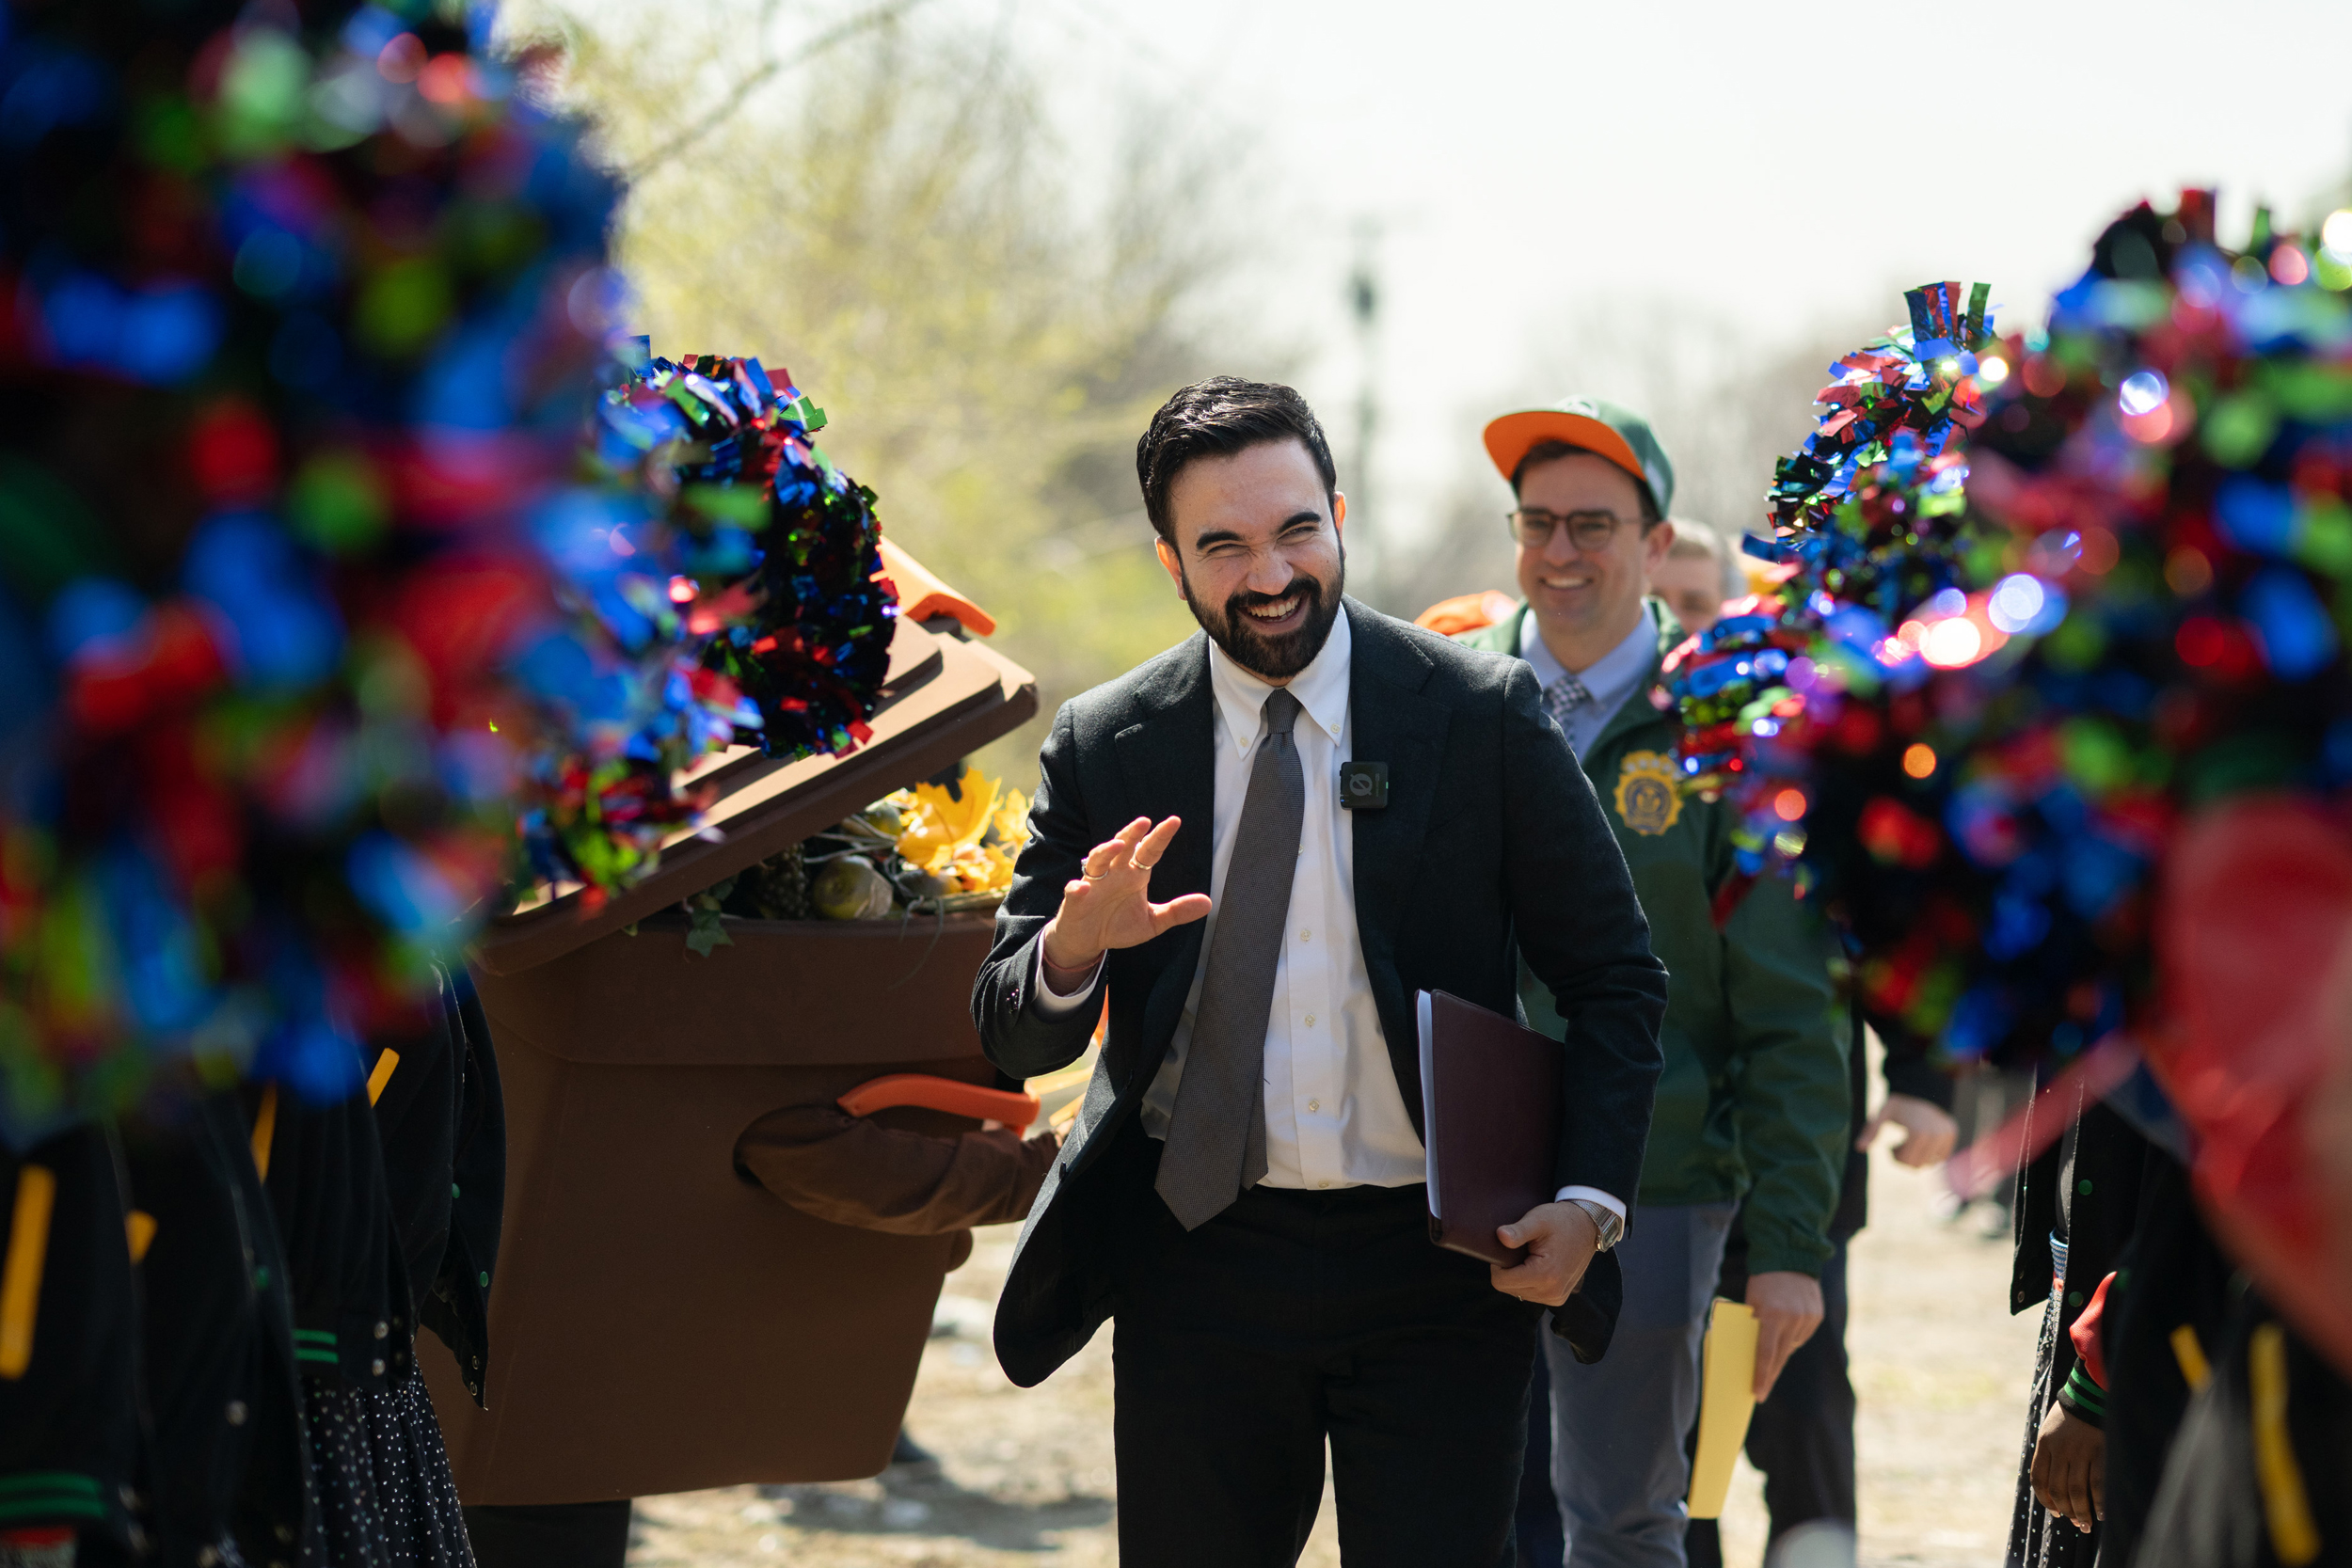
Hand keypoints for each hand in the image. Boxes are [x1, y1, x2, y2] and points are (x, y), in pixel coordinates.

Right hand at [1040, 816, 1210, 983]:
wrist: (1088, 941)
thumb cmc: (1119, 925)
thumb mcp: (1153, 921)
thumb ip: (1177, 911)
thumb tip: (1208, 903)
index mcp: (1134, 874)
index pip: (1149, 851)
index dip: (1160, 837)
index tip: (1175, 821)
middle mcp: (1114, 873)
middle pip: (1122, 847)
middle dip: (1132, 833)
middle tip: (1144, 822)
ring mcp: (1093, 884)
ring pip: (1097, 861)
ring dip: (1106, 851)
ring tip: (1119, 844)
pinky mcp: (1075, 901)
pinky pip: (1074, 891)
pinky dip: (1077, 888)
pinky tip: (1082, 888)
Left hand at [1490, 1201, 1597, 1306]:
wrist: (1587, 1227)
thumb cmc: (1561, 1221)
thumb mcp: (1538, 1220)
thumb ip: (1518, 1231)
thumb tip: (1500, 1236)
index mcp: (1544, 1275)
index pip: (1501, 1281)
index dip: (1498, 1264)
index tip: (1508, 1248)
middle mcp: (1551, 1292)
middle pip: (1508, 1288)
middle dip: (1509, 1270)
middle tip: (1523, 1250)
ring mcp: (1556, 1297)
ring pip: (1518, 1292)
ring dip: (1519, 1276)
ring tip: (1532, 1257)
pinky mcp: (1558, 1298)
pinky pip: (1531, 1293)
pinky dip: (1529, 1281)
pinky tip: (1538, 1265)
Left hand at [1746, 1271, 1824, 1399]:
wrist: (1789, 1257)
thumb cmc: (1762, 1282)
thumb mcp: (1752, 1303)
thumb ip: (1754, 1325)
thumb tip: (1753, 1354)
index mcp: (1771, 1315)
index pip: (1766, 1354)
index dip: (1761, 1376)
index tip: (1758, 1394)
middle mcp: (1792, 1319)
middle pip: (1780, 1356)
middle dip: (1769, 1374)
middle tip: (1761, 1390)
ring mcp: (1807, 1318)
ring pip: (1792, 1345)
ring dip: (1781, 1348)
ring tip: (1772, 1338)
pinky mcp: (1816, 1316)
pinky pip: (1802, 1335)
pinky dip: (1793, 1335)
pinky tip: (1786, 1325)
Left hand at [1857, 1093, 1958, 1167]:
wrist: (1920, 1087)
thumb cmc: (1898, 1103)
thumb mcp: (1882, 1114)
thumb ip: (1870, 1131)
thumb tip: (1858, 1148)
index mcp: (1917, 1133)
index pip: (1905, 1162)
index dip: (1895, 1156)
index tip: (1891, 1145)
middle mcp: (1935, 1136)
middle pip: (1918, 1166)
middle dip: (1905, 1158)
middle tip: (1900, 1145)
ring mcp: (1946, 1135)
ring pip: (1930, 1163)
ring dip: (1918, 1157)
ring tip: (1911, 1141)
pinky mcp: (1952, 1133)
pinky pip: (1942, 1156)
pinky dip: (1931, 1153)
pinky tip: (1923, 1140)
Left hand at [2030, 1402, 2104, 1532]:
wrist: (2090, 1394)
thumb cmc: (2071, 1415)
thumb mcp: (2051, 1430)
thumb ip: (2050, 1453)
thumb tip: (2053, 1484)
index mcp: (2045, 1444)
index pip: (2039, 1479)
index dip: (2045, 1499)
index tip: (2055, 1512)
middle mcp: (2060, 1449)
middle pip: (2058, 1489)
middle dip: (2066, 1510)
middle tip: (2075, 1523)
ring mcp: (2080, 1451)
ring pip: (2077, 1491)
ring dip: (2081, 1512)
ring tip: (2086, 1525)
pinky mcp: (2100, 1452)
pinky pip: (2098, 1483)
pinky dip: (2099, 1502)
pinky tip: (2101, 1513)